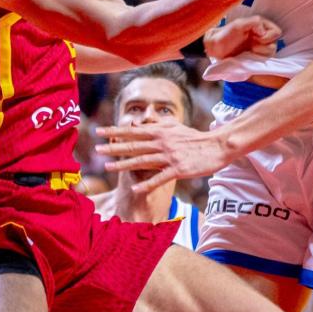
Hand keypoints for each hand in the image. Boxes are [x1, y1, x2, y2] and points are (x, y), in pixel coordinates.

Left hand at [95, 121, 231, 194]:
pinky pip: (159, 178)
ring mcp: (169, 157)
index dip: (115, 131)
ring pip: (142, 161)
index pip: (133, 131)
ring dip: (124, 165)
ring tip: (107, 167)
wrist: (216, 146)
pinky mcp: (178, 169)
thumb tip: (141, 123)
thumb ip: (157, 125)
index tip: (99, 130)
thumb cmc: (194, 137)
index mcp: (160, 132)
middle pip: (134, 145)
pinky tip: (135, 188)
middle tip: (96, 148)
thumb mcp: (175, 127)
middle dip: (114, 147)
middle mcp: (162, 143)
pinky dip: (147, 183)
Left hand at [203, 14, 282, 60]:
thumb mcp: (238, 24)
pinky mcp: (256, 58)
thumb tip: (264, 31)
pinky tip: (249, 56)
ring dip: (261, 52)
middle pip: (275, 43)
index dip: (268, 35)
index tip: (256, 37)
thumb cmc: (225, 35)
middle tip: (252, 45)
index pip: (276, 31)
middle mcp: (262, 36)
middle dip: (264, 45)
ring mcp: (260, 48)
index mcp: (260, 26)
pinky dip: (258, 58)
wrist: (215, 49)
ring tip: (249, 50)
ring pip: (271, 52)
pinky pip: (265, 61)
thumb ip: (254, 22)